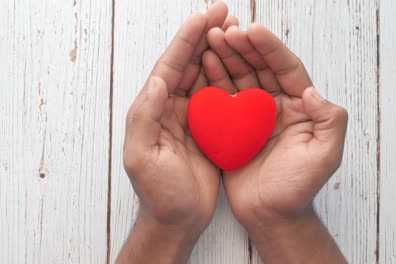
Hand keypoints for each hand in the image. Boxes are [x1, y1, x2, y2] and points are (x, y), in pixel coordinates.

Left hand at [118, 3, 237, 262]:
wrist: (176, 219)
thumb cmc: (159, 192)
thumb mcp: (143, 157)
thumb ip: (146, 117)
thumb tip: (157, 79)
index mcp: (152, 110)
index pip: (169, 67)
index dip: (185, 41)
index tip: (202, 17)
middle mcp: (169, 108)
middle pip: (187, 64)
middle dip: (203, 36)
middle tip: (223, 10)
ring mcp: (189, 117)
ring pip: (203, 75)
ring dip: (217, 51)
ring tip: (234, 28)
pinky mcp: (207, 129)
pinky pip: (217, 96)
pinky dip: (227, 76)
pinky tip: (239, 63)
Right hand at [202, 23, 347, 262]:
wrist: (271, 215)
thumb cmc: (298, 188)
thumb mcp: (324, 155)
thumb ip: (329, 121)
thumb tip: (312, 90)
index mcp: (298, 107)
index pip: (285, 68)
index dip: (269, 48)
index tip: (252, 30)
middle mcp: (274, 106)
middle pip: (259, 67)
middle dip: (242, 47)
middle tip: (224, 30)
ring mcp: (251, 115)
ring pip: (238, 78)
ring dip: (225, 57)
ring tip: (210, 39)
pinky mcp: (232, 127)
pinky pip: (222, 98)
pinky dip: (212, 80)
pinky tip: (202, 65)